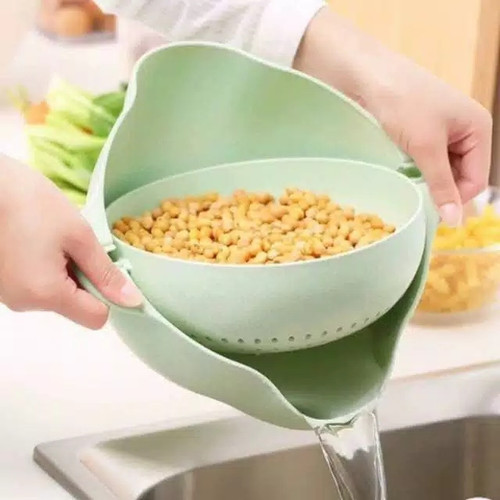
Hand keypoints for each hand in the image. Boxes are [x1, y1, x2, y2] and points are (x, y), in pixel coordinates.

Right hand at [0, 154, 141, 327]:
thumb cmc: (31, 203)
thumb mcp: (79, 236)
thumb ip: (106, 273)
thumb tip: (133, 301)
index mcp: (45, 294)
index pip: (96, 318)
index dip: (109, 297)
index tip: (107, 270)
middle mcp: (24, 303)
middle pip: (75, 306)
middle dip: (84, 280)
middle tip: (75, 246)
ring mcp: (8, 295)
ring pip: (56, 295)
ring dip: (64, 272)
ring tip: (52, 241)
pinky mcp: (1, 284)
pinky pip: (36, 286)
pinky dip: (45, 269)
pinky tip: (37, 243)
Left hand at [294, 8, 491, 225]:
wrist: (367, 75)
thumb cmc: (403, 103)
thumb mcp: (426, 147)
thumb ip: (442, 184)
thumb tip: (455, 222)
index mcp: (478, 129)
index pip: (476, 179)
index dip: (457, 200)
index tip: (433, 217)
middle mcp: (464, 130)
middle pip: (459, 176)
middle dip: (440, 191)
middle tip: (415, 203)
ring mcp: (440, 131)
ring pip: (439, 171)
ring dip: (425, 182)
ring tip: (406, 187)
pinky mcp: (419, 132)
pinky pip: (423, 161)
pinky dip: (413, 171)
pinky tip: (400, 175)